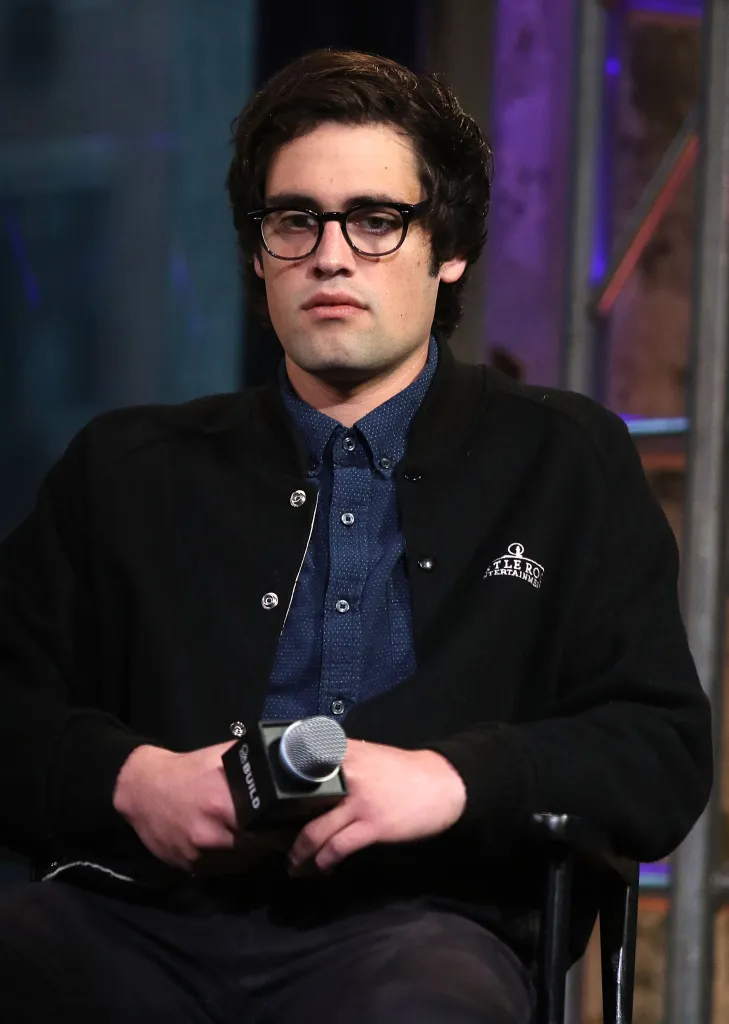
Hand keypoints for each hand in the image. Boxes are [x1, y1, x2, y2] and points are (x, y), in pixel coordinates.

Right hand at [112, 741, 287, 872]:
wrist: (142, 791)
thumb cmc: (188, 771)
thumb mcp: (222, 757)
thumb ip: (254, 764)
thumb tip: (287, 760)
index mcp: (225, 804)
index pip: (270, 828)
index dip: (284, 826)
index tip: (291, 820)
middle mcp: (214, 834)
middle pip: (259, 848)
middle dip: (271, 840)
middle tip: (276, 827)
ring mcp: (201, 855)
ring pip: (244, 862)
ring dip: (253, 852)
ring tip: (255, 834)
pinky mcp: (191, 868)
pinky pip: (224, 869)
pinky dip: (233, 859)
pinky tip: (233, 843)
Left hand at [287, 740, 466, 875]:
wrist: (441, 785)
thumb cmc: (401, 772)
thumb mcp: (368, 756)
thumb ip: (340, 762)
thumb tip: (308, 773)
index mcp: (342, 753)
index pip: (298, 764)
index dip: (276, 787)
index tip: (264, 806)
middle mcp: (346, 774)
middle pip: (298, 804)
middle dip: (281, 829)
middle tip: (273, 843)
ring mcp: (357, 802)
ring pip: (313, 833)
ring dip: (299, 855)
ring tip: (294, 866)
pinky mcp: (371, 826)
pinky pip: (337, 848)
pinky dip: (323, 863)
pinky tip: (320, 869)